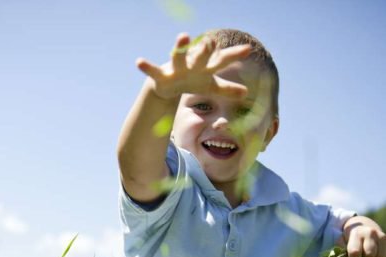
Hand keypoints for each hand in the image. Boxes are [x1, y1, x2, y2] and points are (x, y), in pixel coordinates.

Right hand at [136, 33, 250, 100]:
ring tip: (184, 35)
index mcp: (205, 67)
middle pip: (201, 56)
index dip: (234, 56)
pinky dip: (146, 66)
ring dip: (181, 46)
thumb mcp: (209, 86)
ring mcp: (176, 68)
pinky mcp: (162, 75)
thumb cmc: (192, 81)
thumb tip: (246, 92)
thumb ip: (227, 89)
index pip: (222, 61)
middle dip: (206, 50)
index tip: (248, 50)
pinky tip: (138, 61)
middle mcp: (192, 64)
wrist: (170, 86)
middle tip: (212, 42)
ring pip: (179, 56)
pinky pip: (153, 70)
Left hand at [342, 216, 385, 256]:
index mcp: (356, 233)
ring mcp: (381, 236)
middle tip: (361, 255)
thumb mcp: (341, 240)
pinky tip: (375, 253)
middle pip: (369, 255)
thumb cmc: (350, 237)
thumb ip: (340, 249)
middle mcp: (370, 233)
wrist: (363, 226)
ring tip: (367, 253)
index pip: (355, 252)